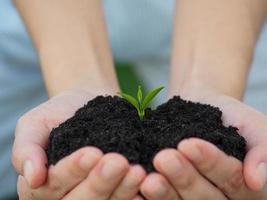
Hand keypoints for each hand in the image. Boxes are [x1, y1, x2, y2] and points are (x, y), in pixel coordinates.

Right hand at [12, 88, 145, 198]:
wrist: (88, 103)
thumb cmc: (59, 113)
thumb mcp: (35, 124)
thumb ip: (27, 148)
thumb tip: (31, 176)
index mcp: (43, 187)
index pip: (52, 187)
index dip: (72, 172)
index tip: (92, 153)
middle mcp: (68, 197)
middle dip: (100, 183)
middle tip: (118, 162)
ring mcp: (94, 194)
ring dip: (122, 190)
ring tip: (137, 171)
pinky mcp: (115, 190)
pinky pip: (124, 199)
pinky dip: (135, 195)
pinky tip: (147, 184)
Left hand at [140, 89, 266, 198]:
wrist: (201, 106)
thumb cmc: (230, 116)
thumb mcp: (255, 127)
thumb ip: (263, 151)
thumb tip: (258, 180)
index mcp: (245, 188)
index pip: (232, 179)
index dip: (211, 163)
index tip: (188, 144)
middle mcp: (221, 198)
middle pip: (205, 197)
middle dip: (184, 178)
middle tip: (164, 158)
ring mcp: (196, 197)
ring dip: (165, 192)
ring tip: (149, 180)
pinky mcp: (174, 193)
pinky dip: (151, 198)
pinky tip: (139, 188)